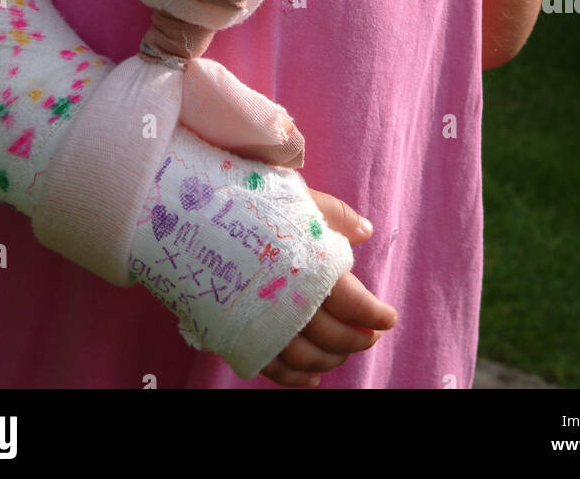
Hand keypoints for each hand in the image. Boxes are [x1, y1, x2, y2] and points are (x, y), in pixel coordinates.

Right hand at [258, 189, 397, 387]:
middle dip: (357, 339)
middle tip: (370, 336)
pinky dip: (296, 379)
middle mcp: (291, 303)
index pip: (354, 304)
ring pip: (307, 357)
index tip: (389, 318)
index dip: (376, 315)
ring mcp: (264, 324)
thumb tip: (367, 232)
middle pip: (334, 335)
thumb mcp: (299, 200)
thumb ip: (336, 216)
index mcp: (312, 270)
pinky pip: (274, 368)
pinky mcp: (239, 335)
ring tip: (342, 353)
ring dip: (331, 360)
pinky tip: (311, 378)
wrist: (190, 217)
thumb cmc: (249, 204)